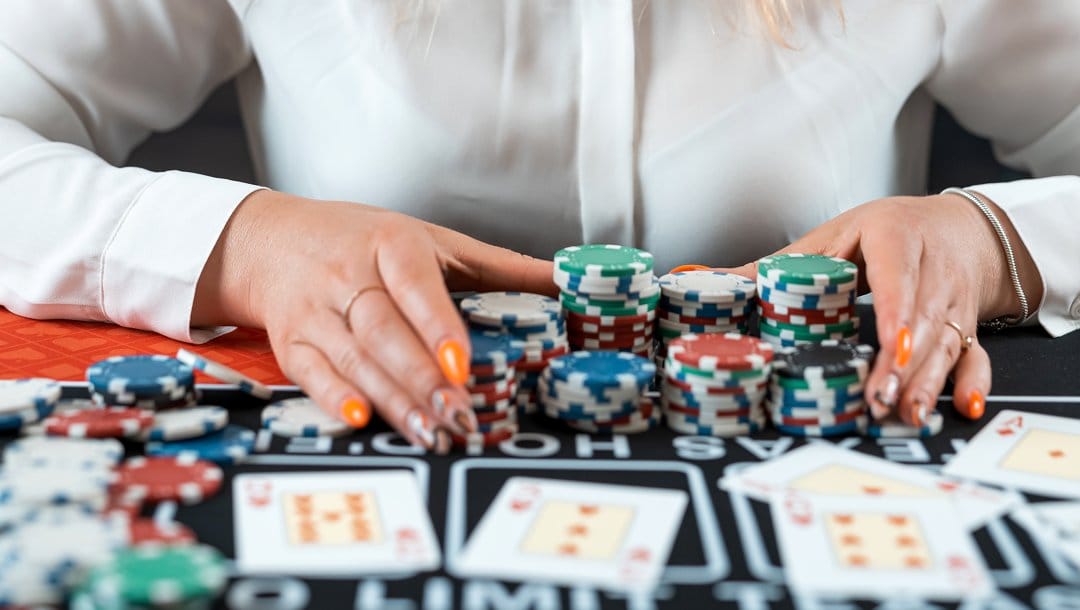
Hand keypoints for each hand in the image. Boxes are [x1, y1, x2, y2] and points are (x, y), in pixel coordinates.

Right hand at [193, 190, 554, 450]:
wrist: (274, 241)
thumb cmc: (365, 241)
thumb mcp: (433, 240)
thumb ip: (501, 266)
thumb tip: (571, 280)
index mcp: (390, 244)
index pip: (415, 285)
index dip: (437, 326)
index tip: (462, 364)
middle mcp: (348, 275)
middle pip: (384, 330)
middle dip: (421, 377)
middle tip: (459, 415)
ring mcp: (316, 312)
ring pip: (353, 358)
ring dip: (392, 399)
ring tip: (430, 432)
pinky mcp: (292, 343)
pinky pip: (310, 374)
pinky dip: (334, 399)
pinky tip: (362, 420)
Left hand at [713, 193, 1041, 425]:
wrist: (958, 227)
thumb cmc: (886, 232)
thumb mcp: (831, 237)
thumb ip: (774, 265)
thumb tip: (703, 278)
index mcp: (895, 238)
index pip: (898, 276)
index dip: (897, 312)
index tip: (890, 343)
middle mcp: (932, 271)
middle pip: (921, 321)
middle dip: (903, 364)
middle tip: (879, 399)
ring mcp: (953, 302)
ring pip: (946, 343)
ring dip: (926, 381)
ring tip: (903, 413)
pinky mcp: (968, 325)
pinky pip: (976, 356)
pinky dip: (972, 382)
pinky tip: (961, 406)